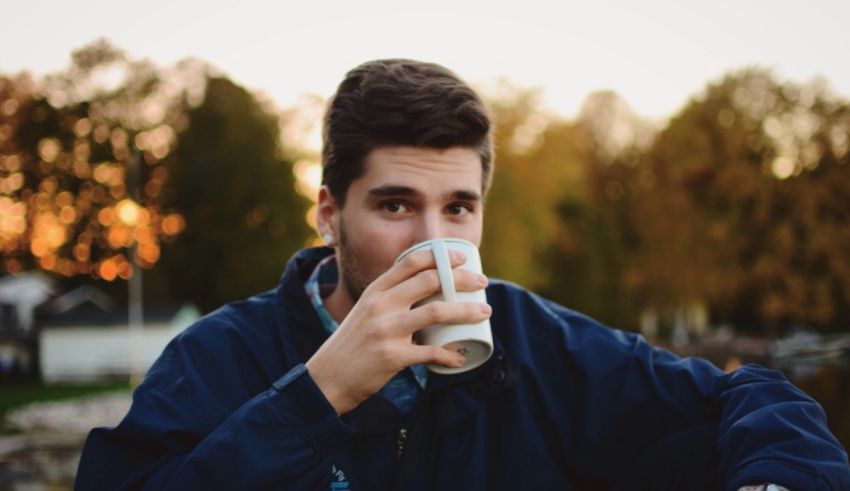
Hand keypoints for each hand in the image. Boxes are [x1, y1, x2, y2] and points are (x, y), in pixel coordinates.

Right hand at [305, 249, 490, 414]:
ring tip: (484, 312)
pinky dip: (449, 356)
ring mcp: (387, 330)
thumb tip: (425, 293)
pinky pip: (431, 353)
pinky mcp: (392, 357)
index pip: (410, 262)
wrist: (326, 378)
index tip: (461, 259)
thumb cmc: (352, 344)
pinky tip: (460, 358)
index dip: (440, 256)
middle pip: (431, 281)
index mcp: (375, 291)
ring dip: (466, 311)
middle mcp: (380, 305)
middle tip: (481, 283)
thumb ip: (388, 300)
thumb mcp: (364, 312)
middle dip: (462, 279)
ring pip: (437, 312)